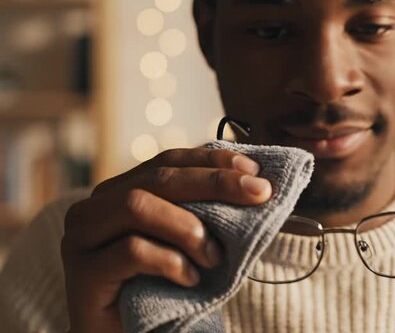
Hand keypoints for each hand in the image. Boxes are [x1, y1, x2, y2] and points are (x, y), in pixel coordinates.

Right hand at [61, 148, 271, 332]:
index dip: (211, 161)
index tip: (254, 171)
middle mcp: (95, 206)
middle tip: (258, 194)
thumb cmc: (160, 287)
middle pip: (158, 177)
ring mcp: (82, 237)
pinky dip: (171, 261)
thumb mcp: (186, 242)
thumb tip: (255, 186)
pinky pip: (132, 251)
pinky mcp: (83, 272)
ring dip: (189, 227)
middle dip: (214, 182)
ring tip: (216, 256)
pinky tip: (191, 279)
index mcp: (120, 190)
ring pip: (138, 206)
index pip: (168, 161)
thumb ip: (203, 211)